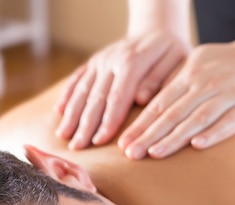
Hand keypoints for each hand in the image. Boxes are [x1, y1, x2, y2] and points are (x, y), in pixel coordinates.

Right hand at [54, 31, 189, 149]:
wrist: (156, 26)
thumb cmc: (170, 50)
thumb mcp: (175, 59)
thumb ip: (157, 79)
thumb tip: (140, 99)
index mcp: (131, 62)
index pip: (117, 98)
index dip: (107, 121)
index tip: (99, 142)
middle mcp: (110, 61)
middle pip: (95, 98)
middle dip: (84, 125)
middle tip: (76, 148)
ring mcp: (99, 61)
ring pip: (82, 90)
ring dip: (71, 115)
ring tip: (63, 136)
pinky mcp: (93, 61)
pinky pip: (77, 78)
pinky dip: (67, 94)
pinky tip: (59, 111)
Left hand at [117, 39, 234, 158]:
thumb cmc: (229, 64)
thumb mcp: (199, 64)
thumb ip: (178, 83)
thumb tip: (149, 105)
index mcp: (191, 74)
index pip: (160, 103)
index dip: (141, 124)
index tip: (123, 143)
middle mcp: (207, 83)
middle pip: (173, 113)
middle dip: (149, 135)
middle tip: (130, 153)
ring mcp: (231, 93)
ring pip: (198, 118)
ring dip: (175, 137)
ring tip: (154, 153)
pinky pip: (231, 120)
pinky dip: (214, 133)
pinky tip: (197, 146)